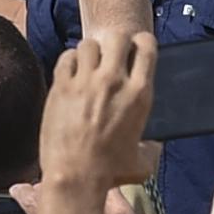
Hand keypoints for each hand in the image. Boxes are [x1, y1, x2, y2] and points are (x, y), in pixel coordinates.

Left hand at [37, 33, 155, 191]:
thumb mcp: (142, 161)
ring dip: (90, 51)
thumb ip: (151, 148)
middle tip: (110, 54)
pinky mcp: (61, 85)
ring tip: (89, 65)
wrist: (75, 175)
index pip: (147, 48)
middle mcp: (114, 82)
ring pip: (89, 44)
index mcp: (139, 94)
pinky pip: (67, 57)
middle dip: (115, 42)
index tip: (135, 48)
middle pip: (117, 38)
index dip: (141, 43)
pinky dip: (70, 60)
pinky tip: (72, 73)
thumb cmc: (110, 172)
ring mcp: (86, 81)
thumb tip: (152, 145)